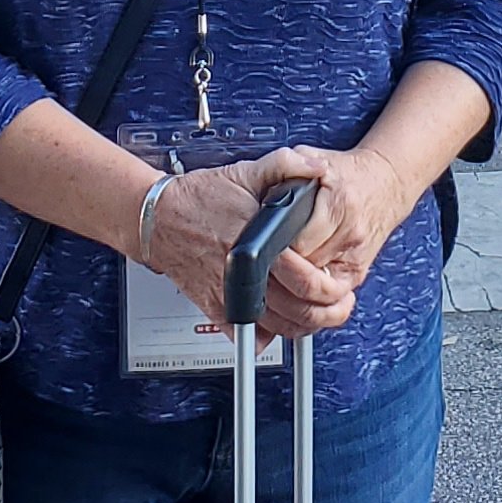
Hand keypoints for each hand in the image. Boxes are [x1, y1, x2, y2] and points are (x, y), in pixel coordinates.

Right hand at [143, 157, 357, 342]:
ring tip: (320, 313)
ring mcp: (230, 297)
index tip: (342, 281)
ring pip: (279, 329)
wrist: (159, 219)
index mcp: (256, 244)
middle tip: (340, 302)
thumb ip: (286, 165)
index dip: (330, 285)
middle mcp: (243, 276)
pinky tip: (283, 322)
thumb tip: (317, 170)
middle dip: (327, 311)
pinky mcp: (216, 309)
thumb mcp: (246, 171)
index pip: (304, 278)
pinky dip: (269, 336)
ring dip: (305, 327)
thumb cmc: (201, 197)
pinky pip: (248, 337)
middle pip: (298, 310)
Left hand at [238, 141, 414, 321]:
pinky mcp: (355, 278)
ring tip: (269, 295)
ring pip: (318, 300)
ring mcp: (355, 262)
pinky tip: (291, 308)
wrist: (386, 183)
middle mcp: (350, 237)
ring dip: (291, 303)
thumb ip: (285, 167)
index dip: (273, 253)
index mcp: (340, 205)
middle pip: (306, 277)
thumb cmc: (348, 173)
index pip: (299, 244)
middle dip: (277, 282)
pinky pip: (331, 308)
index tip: (256, 255)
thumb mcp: (313, 158)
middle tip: (257, 277)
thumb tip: (263, 194)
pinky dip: (309, 312)